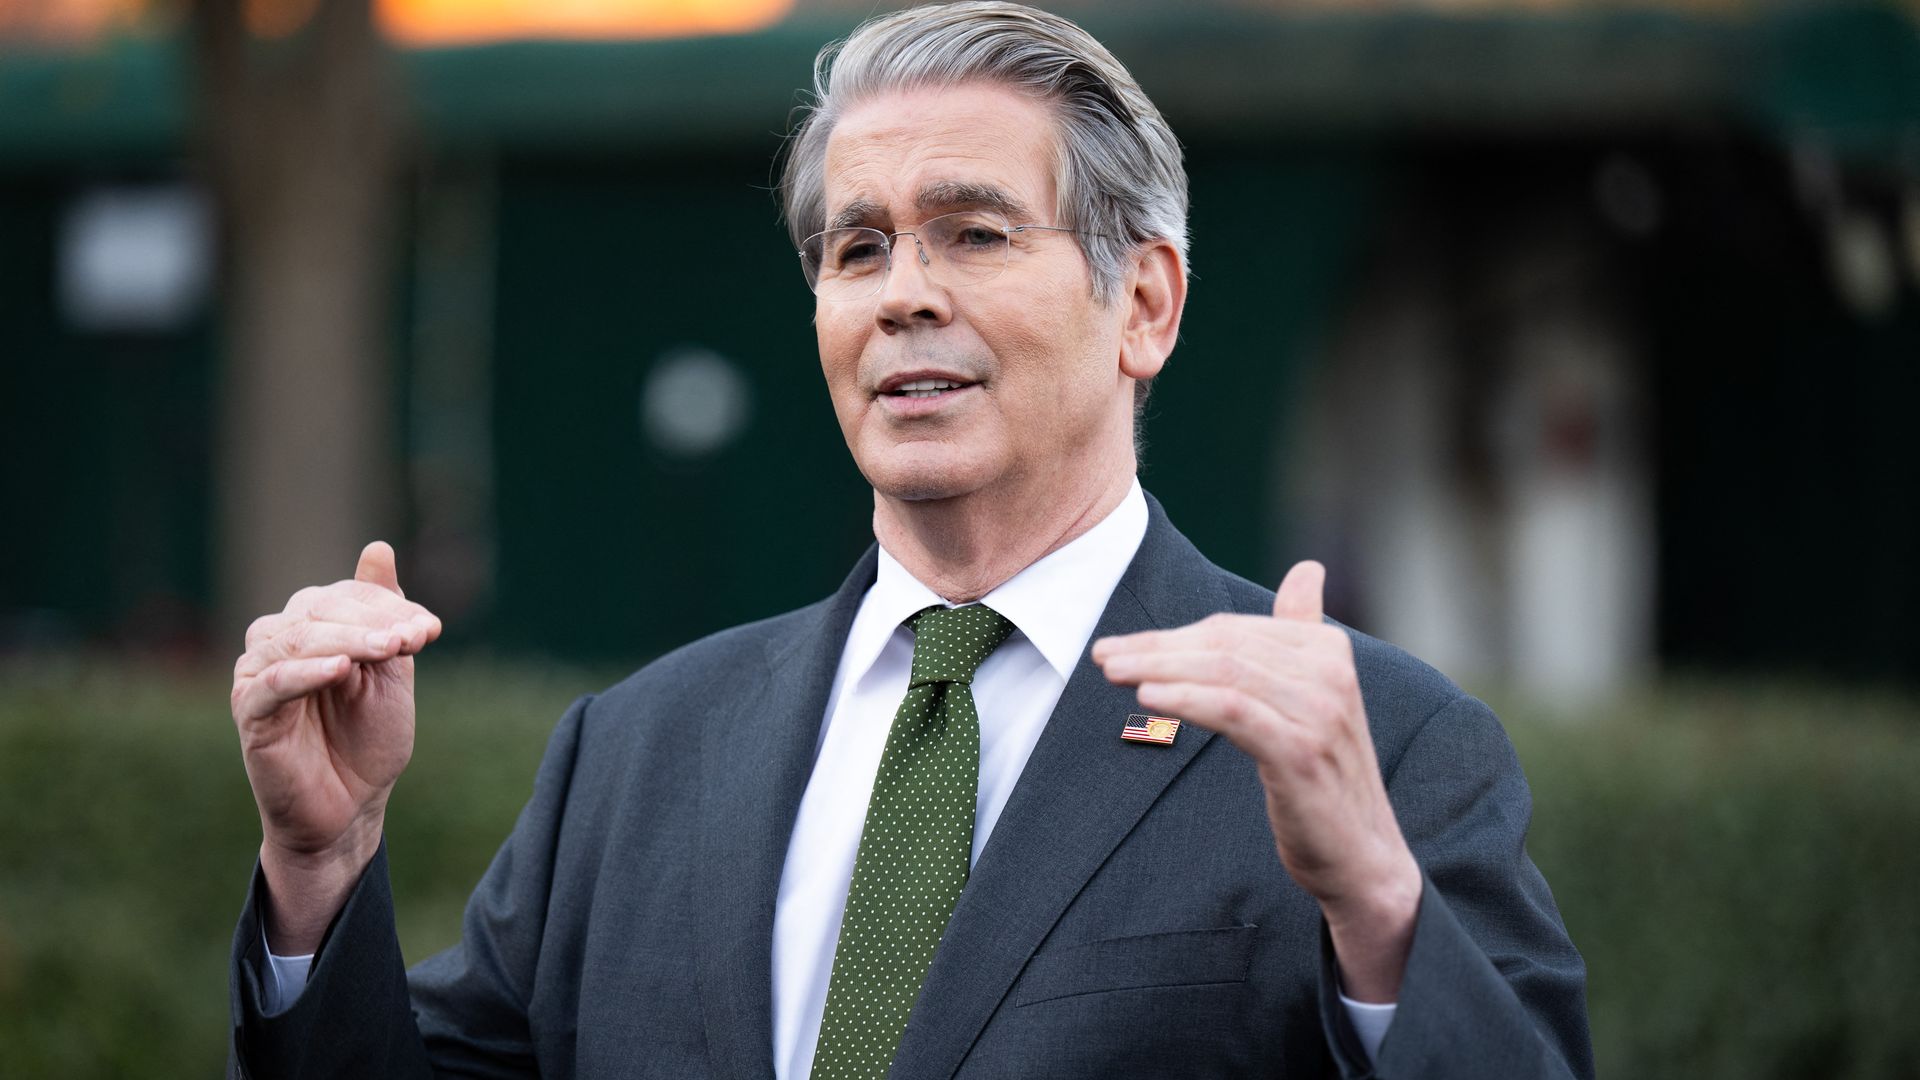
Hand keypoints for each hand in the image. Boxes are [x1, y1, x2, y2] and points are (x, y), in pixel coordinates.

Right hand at [230, 541, 441, 951]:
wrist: (351, 807)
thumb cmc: (369, 739)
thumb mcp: (388, 670)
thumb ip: (384, 613)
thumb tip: (378, 548)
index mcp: (312, 626)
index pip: (346, 596)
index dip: (389, 606)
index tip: (431, 629)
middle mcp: (278, 641)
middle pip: (321, 610)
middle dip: (375, 621)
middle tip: (418, 637)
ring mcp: (258, 674)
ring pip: (299, 639)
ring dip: (350, 639)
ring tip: (392, 649)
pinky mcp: (249, 710)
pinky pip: (273, 682)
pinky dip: (306, 671)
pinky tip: (341, 669)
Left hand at [1091, 560, 1420, 1000]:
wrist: (1361, 856)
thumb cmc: (1325, 775)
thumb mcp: (1316, 697)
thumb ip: (1305, 631)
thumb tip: (1307, 569)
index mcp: (1328, 650)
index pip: (1232, 630)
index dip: (1172, 636)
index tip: (1120, 646)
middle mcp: (1330, 673)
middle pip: (1224, 646)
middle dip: (1156, 648)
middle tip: (1103, 655)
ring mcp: (1319, 712)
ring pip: (1224, 673)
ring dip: (1159, 668)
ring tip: (1112, 672)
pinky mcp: (1302, 753)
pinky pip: (1234, 711)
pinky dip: (1187, 699)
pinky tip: (1148, 698)